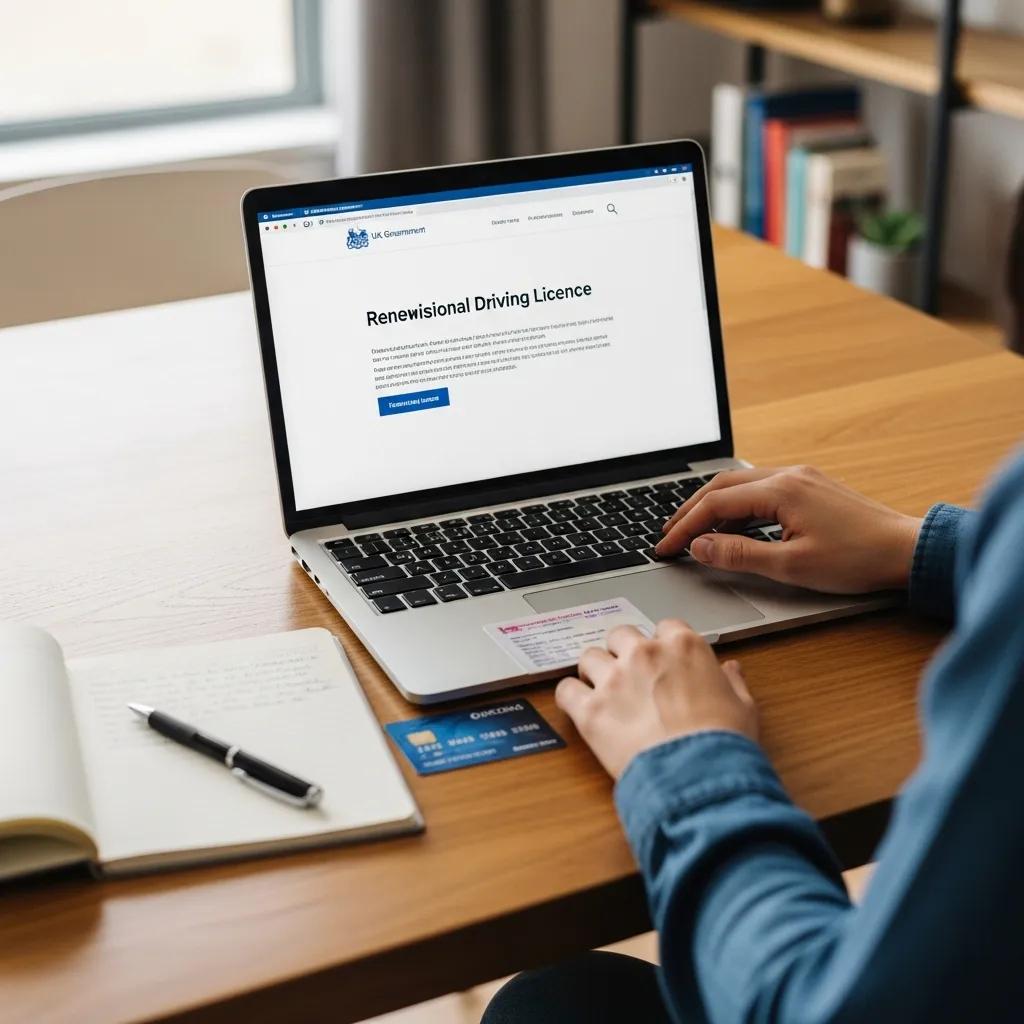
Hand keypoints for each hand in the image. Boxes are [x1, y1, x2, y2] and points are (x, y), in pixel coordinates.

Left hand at [555, 620, 756, 779]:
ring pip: (589, 657)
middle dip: (622, 652)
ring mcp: (614, 679)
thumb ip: (732, 681)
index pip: (664, 627)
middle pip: (620, 635)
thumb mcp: (743, 706)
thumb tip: (730, 669)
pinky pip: (566, 690)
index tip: (661, 660)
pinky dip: (570, 697)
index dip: (661, 645)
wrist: (700, 777)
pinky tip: (579, 707)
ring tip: (601, 690)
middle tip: (627, 674)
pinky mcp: (591, 710)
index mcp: (683, 647)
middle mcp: (644, 654)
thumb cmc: (724, 743)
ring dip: (594, 672)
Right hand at [655, 465, 921, 594]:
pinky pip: (759, 488)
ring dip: (711, 505)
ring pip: (739, 484)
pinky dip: (735, 504)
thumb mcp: (791, 566)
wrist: (907, 550)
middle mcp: (788, 475)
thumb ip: (739, 554)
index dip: (684, 528)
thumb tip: (699, 548)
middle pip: (721, 486)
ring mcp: (800, 477)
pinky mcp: (810, 486)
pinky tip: (730, 523)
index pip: (715, 504)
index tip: (664, 548)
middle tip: (667, 536)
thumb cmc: (857, 560)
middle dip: (689, 511)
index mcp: (780, 490)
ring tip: (691, 530)